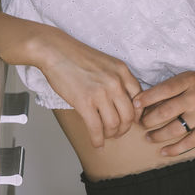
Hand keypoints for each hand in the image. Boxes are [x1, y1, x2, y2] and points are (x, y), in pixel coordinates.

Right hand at [35, 29, 143, 149]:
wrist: (55, 51)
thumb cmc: (76, 56)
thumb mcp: (106, 62)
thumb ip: (117, 78)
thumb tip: (121, 101)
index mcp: (122, 71)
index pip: (139, 99)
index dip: (135, 114)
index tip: (129, 120)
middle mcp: (115, 82)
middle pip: (129, 116)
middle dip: (124, 128)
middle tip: (117, 132)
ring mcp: (101, 93)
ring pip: (114, 124)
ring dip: (111, 135)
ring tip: (105, 136)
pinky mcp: (85, 102)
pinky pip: (96, 128)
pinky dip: (97, 140)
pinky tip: (96, 143)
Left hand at [133, 70, 194, 157]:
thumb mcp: (190, 79)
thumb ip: (172, 88)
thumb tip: (146, 102)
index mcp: (188, 81)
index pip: (163, 90)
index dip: (146, 98)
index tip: (134, 104)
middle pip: (165, 111)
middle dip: (148, 120)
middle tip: (140, 123)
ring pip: (174, 129)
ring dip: (157, 135)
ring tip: (148, 137)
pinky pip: (189, 142)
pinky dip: (174, 149)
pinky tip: (163, 152)